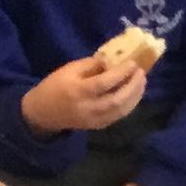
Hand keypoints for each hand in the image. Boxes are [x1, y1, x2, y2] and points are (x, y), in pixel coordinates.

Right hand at [22, 52, 148, 135]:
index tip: (133, 63)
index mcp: (78, 91)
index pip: (104, 83)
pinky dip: (129, 105)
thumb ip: (92, 65)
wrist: (43, 113)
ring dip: (135, 96)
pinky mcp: (98, 126)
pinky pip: (118, 116)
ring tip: (142, 82)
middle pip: (117, 100)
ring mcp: (94, 120)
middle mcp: (87, 108)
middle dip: (133, 86)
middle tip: (142, 73)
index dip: (121, 73)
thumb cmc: (55, 86)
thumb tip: (114, 59)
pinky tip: (134, 94)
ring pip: (121, 111)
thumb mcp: (69, 69)